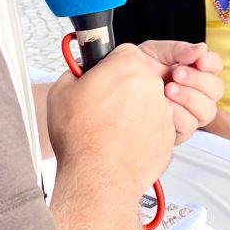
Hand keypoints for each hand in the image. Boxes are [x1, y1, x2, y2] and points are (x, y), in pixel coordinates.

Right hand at [46, 44, 173, 199]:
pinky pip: (154, 126)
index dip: (108, 66)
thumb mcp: (60, 92)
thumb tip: (78, 71)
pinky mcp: (168, 135)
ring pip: (147, 102)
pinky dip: (141, 132)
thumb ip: (75, 72)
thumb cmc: (81, 139)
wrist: (97, 178)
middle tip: (102, 105)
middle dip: (122, 87)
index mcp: (128, 66)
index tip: (101, 76)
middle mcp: (151, 85)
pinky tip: (121, 142)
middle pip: (137, 77)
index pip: (123, 52)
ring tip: (110, 128)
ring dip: (132, 110)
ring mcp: (163, 110)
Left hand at [137, 41, 223, 143]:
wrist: (117, 90)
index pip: (214, 66)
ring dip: (189, 97)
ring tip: (168, 89)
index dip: (210, 63)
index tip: (199, 61)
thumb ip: (178, 49)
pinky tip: (163, 106)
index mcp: (193, 70)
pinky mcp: (180, 131)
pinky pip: (189, 126)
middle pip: (216, 89)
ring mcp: (190, 113)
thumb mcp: (155, 52)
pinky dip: (177, 114)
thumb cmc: (137, 71)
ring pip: (207, 110)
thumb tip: (200, 49)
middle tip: (176, 73)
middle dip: (198, 80)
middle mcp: (196, 92)